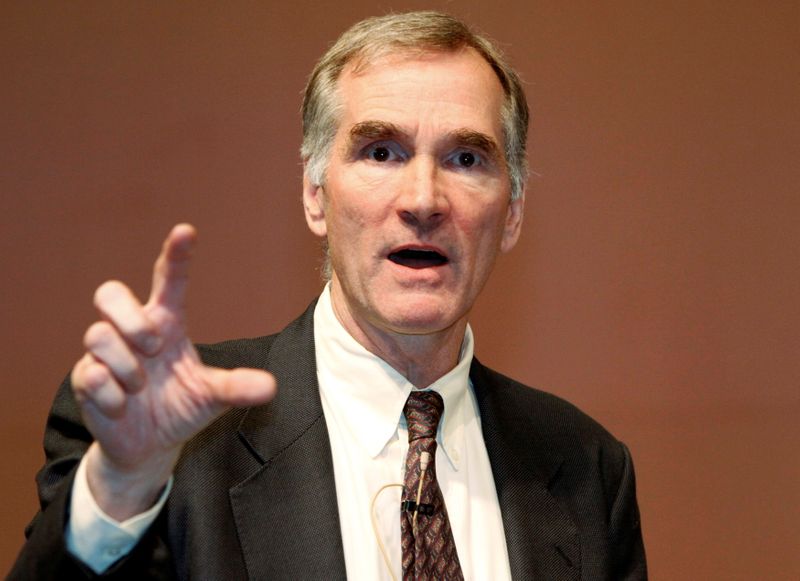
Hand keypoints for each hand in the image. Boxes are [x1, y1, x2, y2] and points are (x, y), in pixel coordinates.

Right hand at [71, 224, 275, 519]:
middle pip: (109, 292)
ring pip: (97, 334)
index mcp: (166, 323)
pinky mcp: (86, 379)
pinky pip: (89, 374)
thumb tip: (270, 388)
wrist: (148, 446)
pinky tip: (123, 407)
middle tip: (154, 346)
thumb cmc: (181, 407)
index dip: (175, 255)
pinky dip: (112, 395)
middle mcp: (133, 331)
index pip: (167, 279)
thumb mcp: (213, 397)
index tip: (186, 232)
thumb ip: (236, 388)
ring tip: (141, 388)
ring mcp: (105, 354)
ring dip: (126, 365)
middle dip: (129, 317)